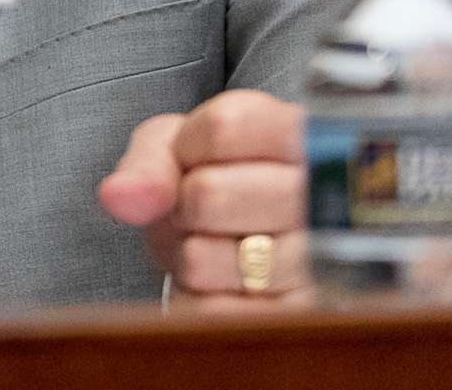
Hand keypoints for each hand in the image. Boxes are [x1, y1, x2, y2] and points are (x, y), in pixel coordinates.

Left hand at [98, 90, 310, 312]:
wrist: (265, 242)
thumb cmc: (222, 181)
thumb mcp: (183, 147)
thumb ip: (150, 161)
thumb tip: (119, 198)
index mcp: (311, 137)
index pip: (223, 128)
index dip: (187, 148)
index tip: (200, 159)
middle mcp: (332, 201)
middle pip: (207, 194)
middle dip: (183, 207)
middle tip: (206, 215)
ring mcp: (324, 266)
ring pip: (201, 258)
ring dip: (189, 259)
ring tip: (220, 248)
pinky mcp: (303, 322)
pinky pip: (208, 312)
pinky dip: (196, 301)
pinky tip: (228, 286)